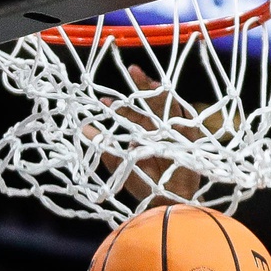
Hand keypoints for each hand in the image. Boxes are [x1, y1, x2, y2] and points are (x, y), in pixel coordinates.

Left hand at [89, 65, 201, 206]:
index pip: (133, 115)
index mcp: (145, 136)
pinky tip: (165, 94)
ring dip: (158, 92)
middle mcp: (160, 132)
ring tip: (147, 79)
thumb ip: (103, 145)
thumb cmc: (143, 186)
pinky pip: (185, 120)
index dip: (119, 107)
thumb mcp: (119, 163)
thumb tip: (82, 127)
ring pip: (168, 107)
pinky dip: (176, 107)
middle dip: (142, 87)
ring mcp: (175, 135)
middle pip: (152, 104)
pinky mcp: (189, 140)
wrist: (166, 201)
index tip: (104, 102)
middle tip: (132, 69)